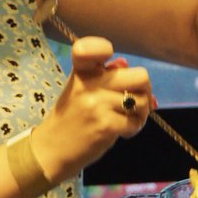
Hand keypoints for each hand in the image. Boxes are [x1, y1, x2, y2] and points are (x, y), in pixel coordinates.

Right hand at [31, 37, 151, 182]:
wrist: (52, 149)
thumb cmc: (71, 117)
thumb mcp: (82, 90)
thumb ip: (104, 75)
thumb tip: (126, 64)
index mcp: (80, 71)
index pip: (91, 48)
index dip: (103, 48)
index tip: (110, 64)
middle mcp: (88, 84)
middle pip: (139, 76)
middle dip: (144, 90)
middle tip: (134, 101)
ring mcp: (97, 105)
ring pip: (141, 101)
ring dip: (141, 113)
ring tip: (127, 119)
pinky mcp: (105, 126)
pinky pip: (135, 122)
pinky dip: (134, 128)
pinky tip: (122, 131)